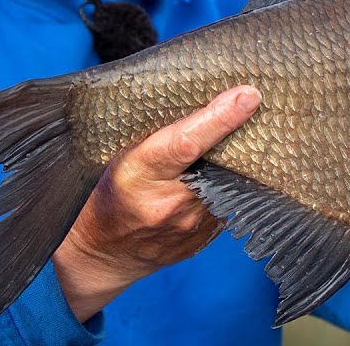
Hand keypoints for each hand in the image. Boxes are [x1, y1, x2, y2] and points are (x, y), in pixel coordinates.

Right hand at [51, 85, 260, 321]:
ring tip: (228, 144)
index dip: (220, 118)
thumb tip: (202, 96)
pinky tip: (217, 175)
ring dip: (233, 161)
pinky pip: (226, 202)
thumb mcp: (115, 155)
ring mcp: (190, 226)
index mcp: (139, 174)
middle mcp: (169, 203)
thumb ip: (153, 131)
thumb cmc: (105, 193)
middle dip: (238, 134)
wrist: (101, 253)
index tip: (248, 96)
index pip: (185, 142)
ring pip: (229, 182)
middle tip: (249, 109)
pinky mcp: (204, 239)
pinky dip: (226, 185)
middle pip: (219, 159)